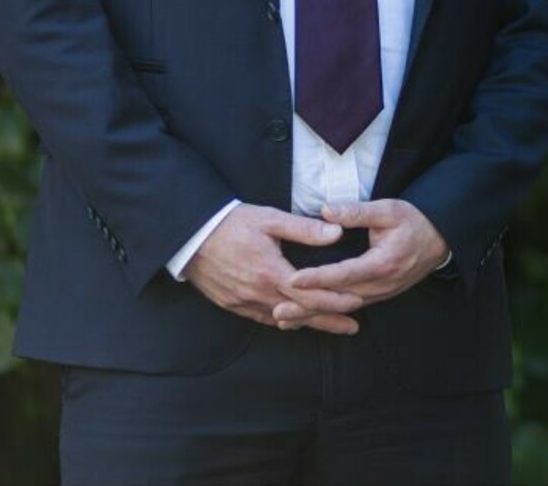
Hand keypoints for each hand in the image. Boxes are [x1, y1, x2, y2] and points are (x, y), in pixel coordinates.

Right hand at [185, 204, 354, 334]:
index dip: (335, 301)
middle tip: (353, 327)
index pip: (310, 295)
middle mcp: (257, 292)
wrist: (190, 236)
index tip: (357, 303)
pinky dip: (282, 322)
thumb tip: (337, 232)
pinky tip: (295, 323)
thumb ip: (304, 229)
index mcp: (270, 272)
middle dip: (328, 320)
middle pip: (300, 313)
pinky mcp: (231, 304)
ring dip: (307, 323)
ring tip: (331, 327)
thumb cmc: (232, 224)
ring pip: (282, 319)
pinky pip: (261, 318)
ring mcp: (243, 301)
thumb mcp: (270, 219)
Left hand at [272, 199, 448, 329]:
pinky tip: (307, 315)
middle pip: (338, 299)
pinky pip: (349, 308)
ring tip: (284, 318)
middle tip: (277, 310)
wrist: (440, 240)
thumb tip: (326, 210)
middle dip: (307, 306)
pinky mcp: (379, 296)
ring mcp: (381, 294)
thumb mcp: (389, 209)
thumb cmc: (414, 222)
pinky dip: (326, 313)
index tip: (293, 279)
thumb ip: (357, 212)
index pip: (344, 274)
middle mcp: (381, 284)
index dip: (317, 278)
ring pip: (342, 309)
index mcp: (383, 262)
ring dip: (313, 315)